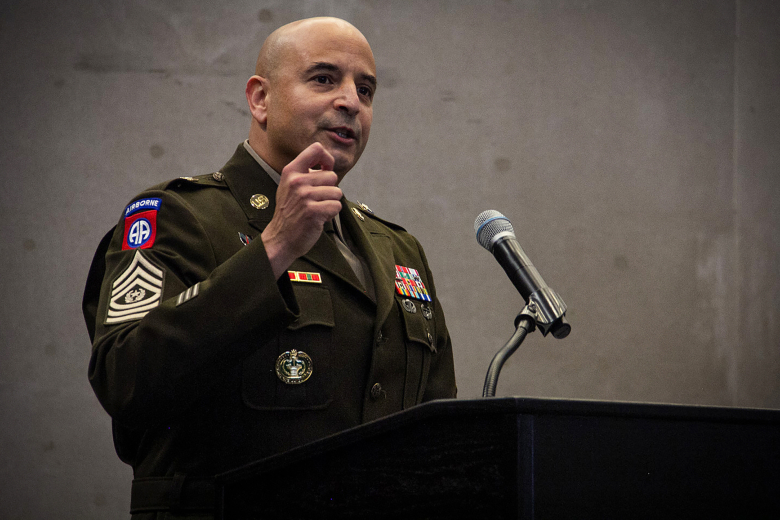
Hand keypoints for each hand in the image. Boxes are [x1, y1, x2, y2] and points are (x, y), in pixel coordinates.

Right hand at [261, 142, 342, 278]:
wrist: (281, 238)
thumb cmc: (290, 212)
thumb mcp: (290, 186)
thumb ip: (305, 173)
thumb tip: (327, 164)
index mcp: (291, 171)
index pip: (316, 149)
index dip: (327, 158)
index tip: (326, 169)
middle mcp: (297, 181)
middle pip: (332, 176)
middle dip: (329, 189)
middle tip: (316, 200)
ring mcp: (305, 197)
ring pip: (337, 192)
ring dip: (331, 202)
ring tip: (317, 209)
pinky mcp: (313, 211)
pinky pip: (336, 206)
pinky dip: (332, 214)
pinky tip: (319, 218)